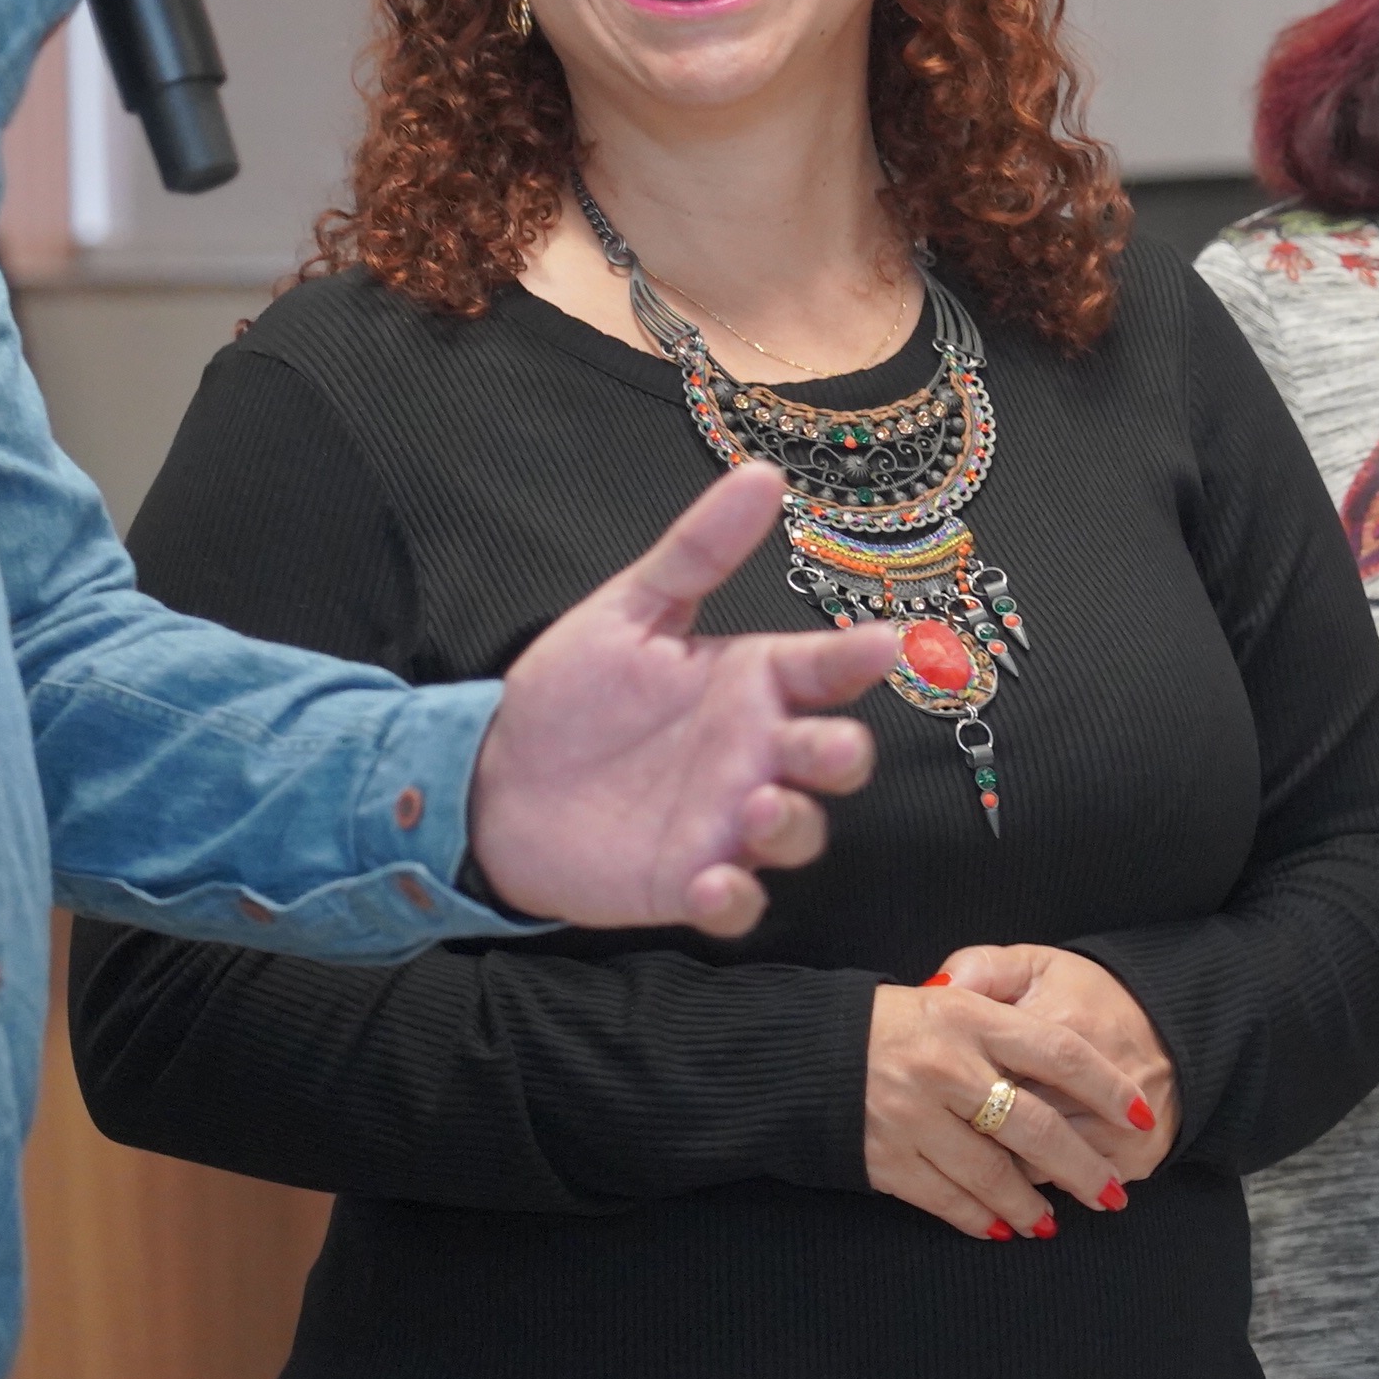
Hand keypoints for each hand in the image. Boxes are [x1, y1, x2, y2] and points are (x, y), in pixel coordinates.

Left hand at [469, 464, 897, 935]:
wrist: (495, 778)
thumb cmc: (574, 692)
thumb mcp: (630, 611)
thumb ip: (696, 551)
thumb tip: (762, 473)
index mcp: (751, 682)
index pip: (824, 668)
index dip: (857, 659)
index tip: (884, 646)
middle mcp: (756, 754)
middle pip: (833, 760)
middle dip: (844, 755)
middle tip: (827, 748)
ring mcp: (729, 823)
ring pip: (799, 835)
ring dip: (794, 826)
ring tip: (760, 808)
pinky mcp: (690, 882)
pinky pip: (736, 905)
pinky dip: (734, 899)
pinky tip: (710, 881)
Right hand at [862, 980, 1155, 1240]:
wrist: (802, 1051)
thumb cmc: (894, 1022)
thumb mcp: (952, 994)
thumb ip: (1006, 1015)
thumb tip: (1066, 1062)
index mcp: (969, 1018)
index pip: (1059, 1053)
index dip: (1107, 1087)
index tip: (1140, 1114)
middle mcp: (947, 1067)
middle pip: (1036, 1126)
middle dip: (1083, 1167)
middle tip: (1112, 1193)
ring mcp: (916, 1117)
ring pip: (995, 1174)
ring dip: (1032, 1204)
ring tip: (1053, 1222)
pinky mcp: (888, 1159)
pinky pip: (948, 1199)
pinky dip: (980, 1218)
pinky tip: (1003, 1227)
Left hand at [928, 943, 1177, 1183]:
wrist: (1171, 1024)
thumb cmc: (1087, 997)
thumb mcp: (1037, 965)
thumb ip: (981, 968)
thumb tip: (936, 988)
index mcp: (1059, 1024)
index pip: (991, 1068)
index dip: (955, 1086)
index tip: (932, 1095)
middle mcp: (1091, 1079)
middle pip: (1014, 1125)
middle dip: (972, 1140)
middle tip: (940, 1143)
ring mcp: (1117, 1124)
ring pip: (1041, 1165)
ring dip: (1004, 1177)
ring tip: (972, 1172)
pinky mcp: (1135, 1155)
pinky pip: (1075, 1187)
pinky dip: (1044, 1188)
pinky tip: (1020, 1187)